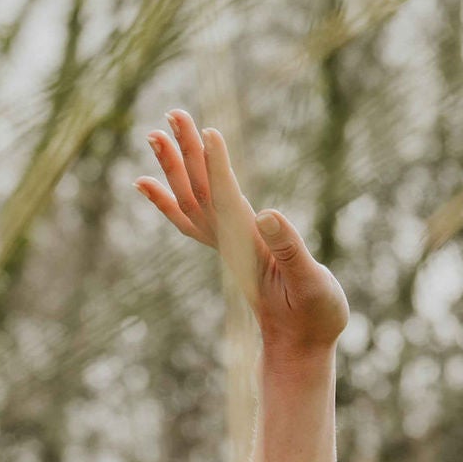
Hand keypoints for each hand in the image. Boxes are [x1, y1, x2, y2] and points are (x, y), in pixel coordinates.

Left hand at [137, 109, 347, 358]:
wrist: (298, 346)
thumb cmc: (314, 317)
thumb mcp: (311, 285)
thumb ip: (290, 250)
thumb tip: (267, 215)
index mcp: (250, 248)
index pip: (227, 200)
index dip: (217, 168)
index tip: (209, 132)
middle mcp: (230, 243)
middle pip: (199, 193)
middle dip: (186, 153)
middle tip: (171, 115)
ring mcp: (226, 245)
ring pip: (190, 200)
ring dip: (174, 165)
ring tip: (156, 132)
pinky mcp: (229, 248)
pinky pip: (190, 218)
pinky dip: (168, 198)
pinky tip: (149, 181)